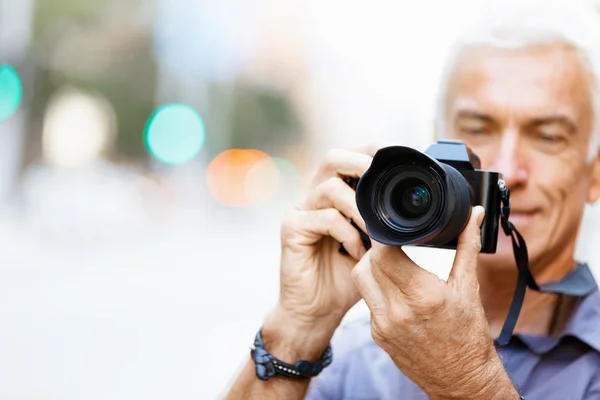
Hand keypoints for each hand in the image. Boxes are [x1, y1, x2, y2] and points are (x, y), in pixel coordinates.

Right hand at [265, 144, 388, 352]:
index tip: (402, 159)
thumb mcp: (375, 244)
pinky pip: (324, 218)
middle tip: (385, 180)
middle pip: (333, 158)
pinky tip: (359, 252)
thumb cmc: (347, 276)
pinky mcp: (292, 228)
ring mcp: (301, 210)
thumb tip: (420, 206)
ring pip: (330, 187)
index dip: (374, 151)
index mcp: (336, 192)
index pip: (352, 156)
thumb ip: (386, 222)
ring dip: (361, 207)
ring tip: (378, 230)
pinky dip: (348, 233)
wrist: (318, 310)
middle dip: (362, 163)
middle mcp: (315, 195)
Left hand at [351, 206, 517, 398]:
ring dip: (371, 266)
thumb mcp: (469, 288)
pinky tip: (392, 287)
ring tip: (390, 261)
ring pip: (361, 279)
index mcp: (422, 296)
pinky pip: (367, 300)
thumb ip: (467, 245)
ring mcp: (383, 325)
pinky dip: (376, 288)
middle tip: (392, 243)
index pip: (385, 254)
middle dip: (378, 248)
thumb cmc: (469, 335)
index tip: (395, 230)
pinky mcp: (377, 335)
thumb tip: (475, 214)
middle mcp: (398, 311)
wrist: (462, 379)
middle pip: (367, 263)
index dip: (386, 237)